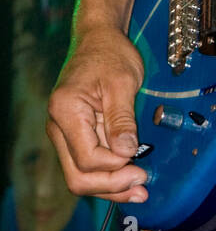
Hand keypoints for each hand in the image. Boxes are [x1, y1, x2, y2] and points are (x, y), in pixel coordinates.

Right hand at [46, 24, 149, 204]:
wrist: (98, 40)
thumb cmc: (110, 55)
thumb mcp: (123, 83)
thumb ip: (122, 119)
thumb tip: (127, 153)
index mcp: (66, 111)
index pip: (87, 158)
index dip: (115, 170)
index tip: (142, 168)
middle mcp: (57, 127)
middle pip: (78, 175)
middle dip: (110, 188)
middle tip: (142, 188)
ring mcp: (63, 133)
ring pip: (80, 175)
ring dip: (110, 188)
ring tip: (140, 191)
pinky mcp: (74, 135)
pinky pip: (87, 163)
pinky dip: (107, 175)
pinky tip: (129, 179)